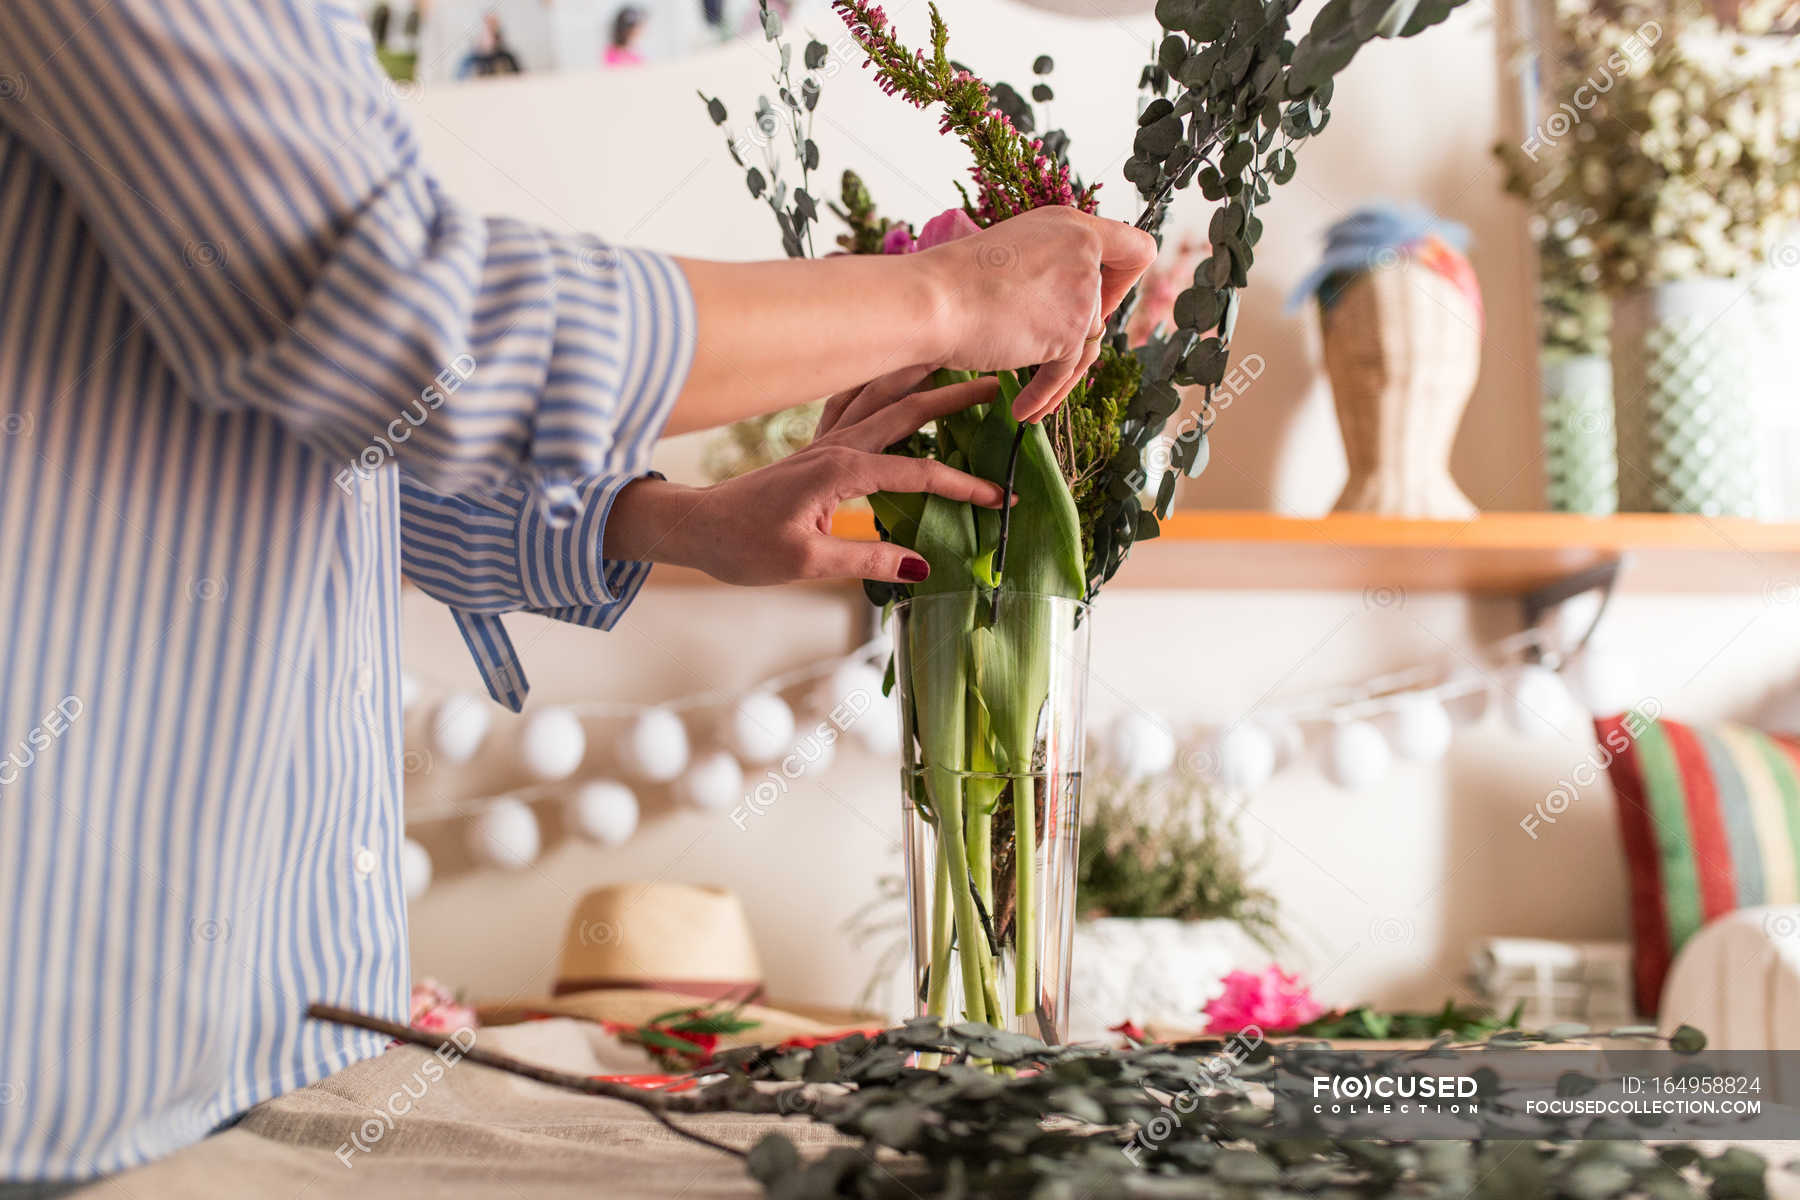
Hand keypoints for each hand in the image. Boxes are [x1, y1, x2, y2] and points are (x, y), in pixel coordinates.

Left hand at [605, 378, 1006, 585]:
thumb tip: (923, 567)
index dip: (964, 486)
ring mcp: (824, 443)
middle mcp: (837, 446)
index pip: (920, 473)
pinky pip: (852, 404)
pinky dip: (878, 385)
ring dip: (918, 378)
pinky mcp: (813, 448)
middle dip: (954, 397)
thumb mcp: (807, 563)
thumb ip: (867, 561)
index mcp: (842, 471)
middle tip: (996, 385)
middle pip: (907, 411)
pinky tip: (889, 378)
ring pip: (880, 396)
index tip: (999, 498)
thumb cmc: (744, 545)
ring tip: (950, 361)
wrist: (697, 527)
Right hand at [917, 207, 1156, 422]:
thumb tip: (1068, 303)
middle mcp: (1085, 255)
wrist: (931, 301)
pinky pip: (1065, 374)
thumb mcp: (1014, 250)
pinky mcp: (1069, 335)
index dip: (1123, 277)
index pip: (1136, 249)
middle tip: (1041, 348)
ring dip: (1061, 374)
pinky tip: (1024, 412)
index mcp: (1073, 226)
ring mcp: (1081, 296)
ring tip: (1034, 399)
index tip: (1101, 294)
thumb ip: (1051, 267)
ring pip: (1087, 345)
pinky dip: (1044, 396)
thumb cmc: (954, 278)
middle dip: (1076, 333)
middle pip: (1104, 309)